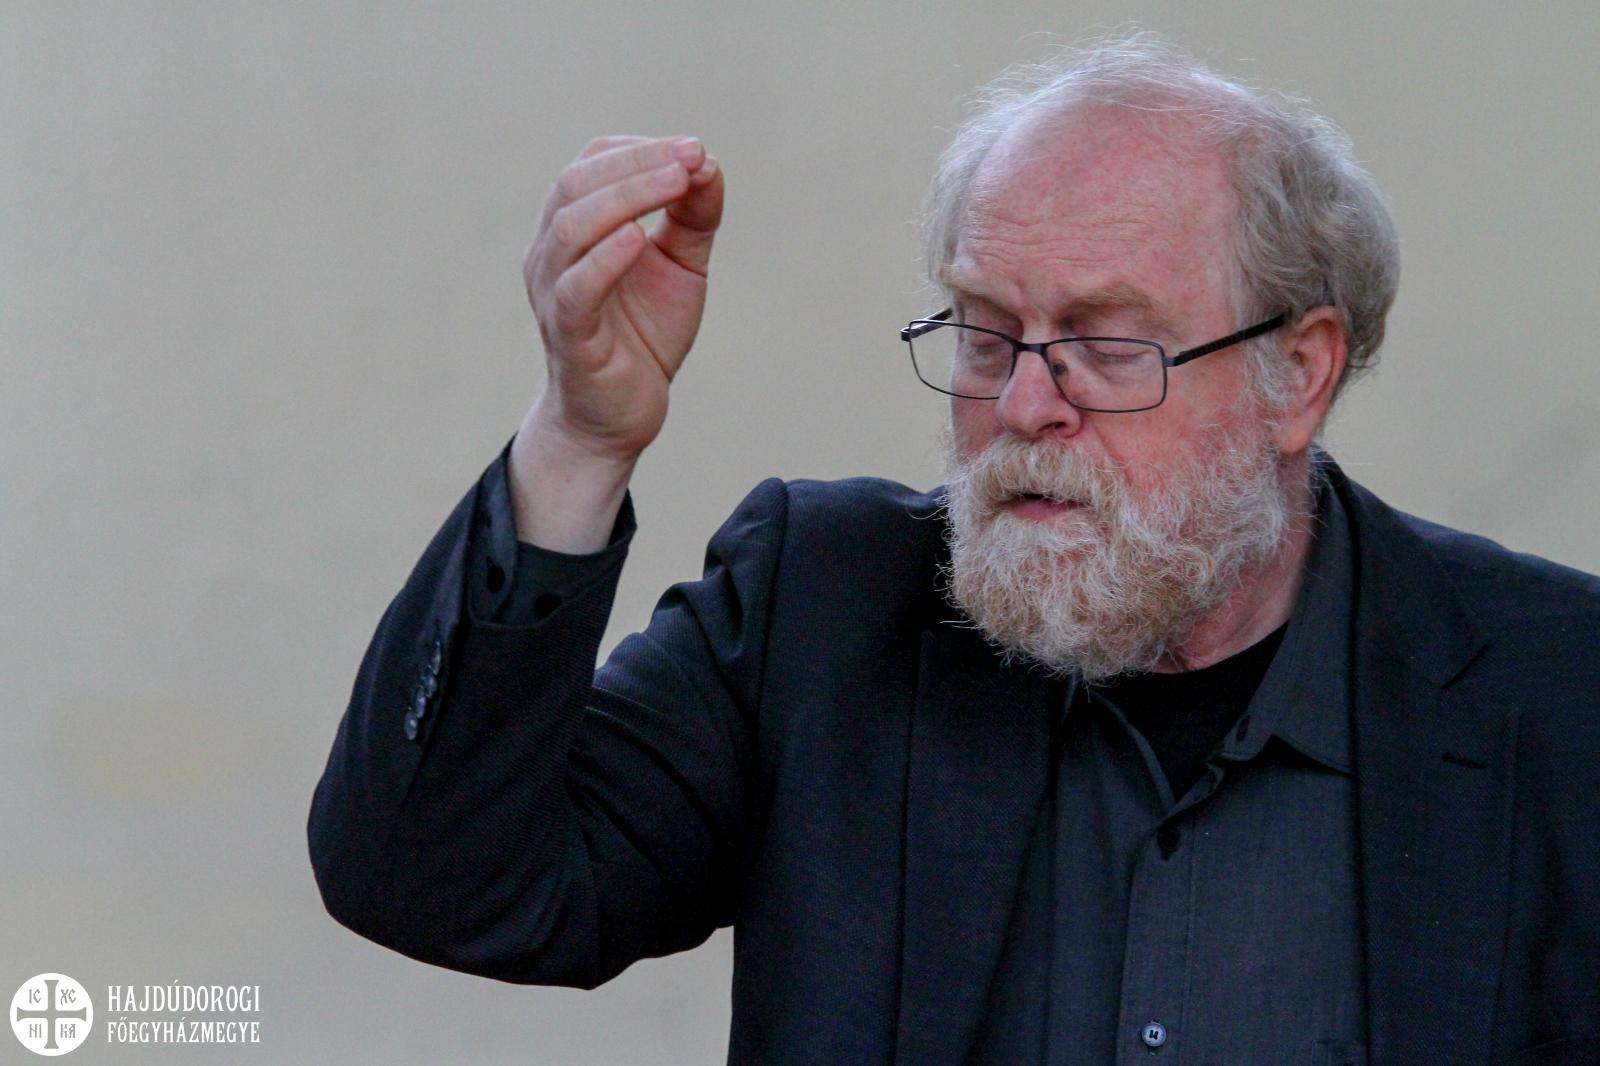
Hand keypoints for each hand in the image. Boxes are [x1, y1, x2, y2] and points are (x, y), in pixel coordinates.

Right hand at [521, 135, 723, 463]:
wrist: (621, 414)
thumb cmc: (643, 333)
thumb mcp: (680, 265)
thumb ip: (693, 216)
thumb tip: (708, 164)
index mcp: (574, 226)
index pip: (592, 163)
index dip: (640, 149)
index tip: (694, 151)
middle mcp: (551, 251)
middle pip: (577, 183)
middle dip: (637, 163)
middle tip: (691, 157)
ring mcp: (553, 292)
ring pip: (571, 226)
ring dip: (627, 197)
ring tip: (676, 182)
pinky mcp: (568, 334)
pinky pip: (577, 289)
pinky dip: (606, 258)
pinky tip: (639, 240)